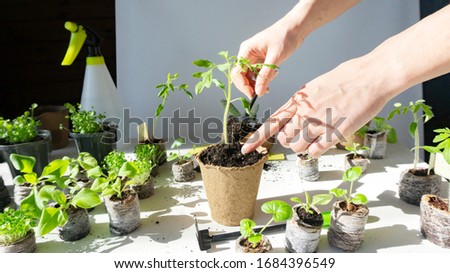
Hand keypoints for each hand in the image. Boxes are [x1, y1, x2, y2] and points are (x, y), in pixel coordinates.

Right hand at [232, 17, 303, 97]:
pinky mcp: (261, 61)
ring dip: (258, 84)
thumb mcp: (275, 58)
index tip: (252, 94)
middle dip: (250, 86)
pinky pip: (258, 74)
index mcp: (246, 51)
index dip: (243, 85)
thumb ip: (265, 75)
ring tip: (269, 86)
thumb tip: (258, 92)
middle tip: (260, 94)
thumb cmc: (285, 37)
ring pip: (250, 77)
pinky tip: (272, 78)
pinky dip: (264, 79)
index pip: (237, 72)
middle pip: (242, 76)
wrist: (295, 29)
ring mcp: (254, 58)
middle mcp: (247, 55)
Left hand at [241, 56, 392, 156]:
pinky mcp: (334, 134)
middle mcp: (304, 112)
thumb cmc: (347, 78)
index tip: (246, 149)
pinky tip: (325, 139)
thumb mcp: (316, 85)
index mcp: (298, 99)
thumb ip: (303, 101)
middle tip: (304, 132)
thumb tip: (295, 113)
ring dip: (303, 144)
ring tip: (317, 134)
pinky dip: (316, 149)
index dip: (257, 137)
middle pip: (284, 138)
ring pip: (297, 147)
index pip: (272, 122)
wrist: (371, 77)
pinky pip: (314, 151)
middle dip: (290, 138)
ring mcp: (318, 123)